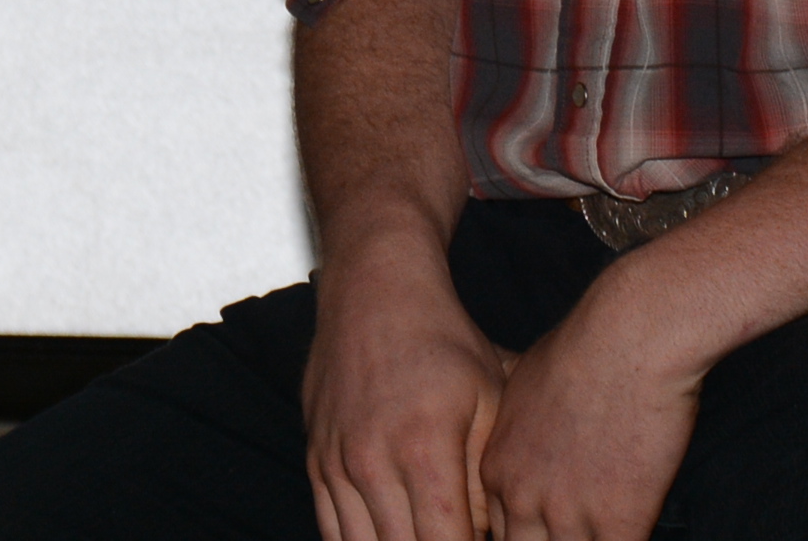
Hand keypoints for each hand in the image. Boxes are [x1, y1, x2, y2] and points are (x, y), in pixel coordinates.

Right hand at [302, 236, 506, 540]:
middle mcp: (372, 463)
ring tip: (427, 532)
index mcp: (424, 450)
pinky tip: (392, 534)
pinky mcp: (316, 461)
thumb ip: (487, 480)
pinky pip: (332, 532)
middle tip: (456, 536)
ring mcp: (337, 464)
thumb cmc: (444, 343)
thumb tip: (486, 536)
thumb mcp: (491, 400)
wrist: (375, 291)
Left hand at [477, 259, 713, 540]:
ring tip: (599, 527)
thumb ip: (521, 432)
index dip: (525, 535)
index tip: (544, 530)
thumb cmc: (585, 347)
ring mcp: (567, 514)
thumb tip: (535, 445)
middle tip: (569, 531)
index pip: (495, 533)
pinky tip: (633, 526)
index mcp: (496, 469)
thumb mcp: (525, 388)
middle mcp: (522, 498)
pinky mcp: (617, 521)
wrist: (629, 336)